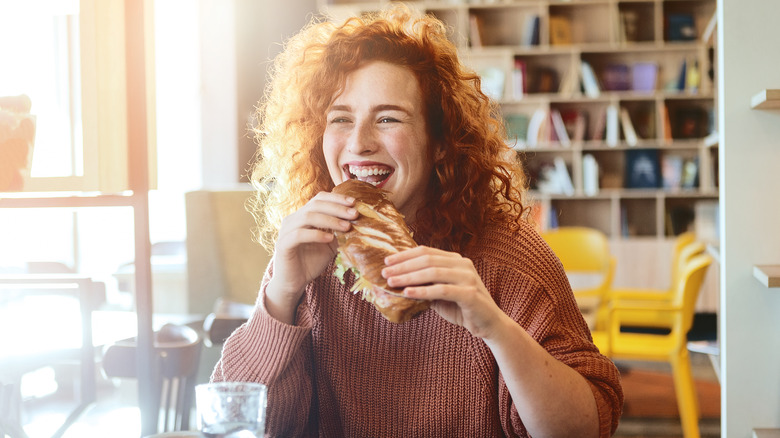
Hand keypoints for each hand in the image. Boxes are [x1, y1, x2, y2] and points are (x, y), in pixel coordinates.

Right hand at [265, 191, 357, 322]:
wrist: (295, 282)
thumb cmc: (312, 262)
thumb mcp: (330, 244)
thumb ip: (339, 232)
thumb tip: (358, 221)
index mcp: (303, 216)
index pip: (319, 199)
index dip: (336, 198)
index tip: (354, 202)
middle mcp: (293, 219)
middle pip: (315, 205)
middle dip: (337, 208)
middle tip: (354, 214)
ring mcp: (286, 231)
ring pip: (308, 217)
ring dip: (330, 220)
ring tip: (346, 227)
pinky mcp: (283, 244)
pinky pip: (299, 235)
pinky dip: (316, 235)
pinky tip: (329, 239)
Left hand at [382, 246, 507, 338]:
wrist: (489, 325)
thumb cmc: (462, 309)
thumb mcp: (440, 294)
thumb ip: (425, 286)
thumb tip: (397, 282)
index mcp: (456, 260)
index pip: (426, 252)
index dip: (405, 255)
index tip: (387, 261)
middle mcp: (463, 264)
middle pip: (427, 260)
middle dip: (403, 266)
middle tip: (384, 272)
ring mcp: (468, 278)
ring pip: (433, 272)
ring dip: (409, 277)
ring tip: (391, 282)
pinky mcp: (470, 294)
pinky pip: (442, 290)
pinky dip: (422, 291)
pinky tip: (407, 293)